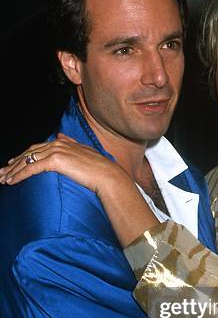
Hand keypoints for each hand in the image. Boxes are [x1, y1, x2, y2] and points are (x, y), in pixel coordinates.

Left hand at [0, 134, 127, 193]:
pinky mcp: (54, 161)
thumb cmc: (101, 170)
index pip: (38, 148)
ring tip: (2, 178)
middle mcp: (58, 144)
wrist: (107, 175)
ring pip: (27, 160)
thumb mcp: (85, 153)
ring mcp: (56, 151)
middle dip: (14, 163)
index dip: (24, 155)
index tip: (13, 162)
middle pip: (29, 152)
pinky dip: (19, 175)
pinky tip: (11, 181)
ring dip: (13, 170)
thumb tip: (62, 136)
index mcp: (64, 142)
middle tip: (2, 172)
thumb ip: (72, 145)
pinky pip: (31, 168)